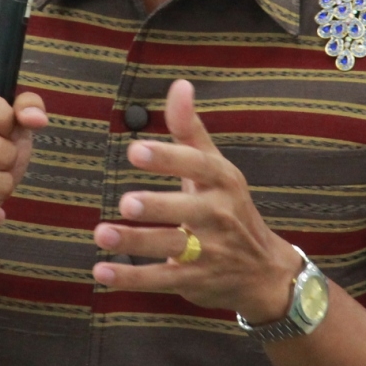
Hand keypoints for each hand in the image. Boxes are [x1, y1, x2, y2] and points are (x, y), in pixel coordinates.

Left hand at [93, 79, 301, 322]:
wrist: (264, 271)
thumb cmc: (229, 208)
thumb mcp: (216, 167)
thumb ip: (190, 129)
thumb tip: (179, 84)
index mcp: (222, 182)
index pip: (198, 166)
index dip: (168, 158)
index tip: (136, 150)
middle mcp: (218, 216)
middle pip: (186, 211)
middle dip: (157, 207)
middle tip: (126, 203)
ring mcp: (207, 252)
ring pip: (170, 247)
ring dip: (135, 242)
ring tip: (102, 233)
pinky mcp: (193, 281)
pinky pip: (159, 279)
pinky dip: (130, 278)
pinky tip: (102, 272)